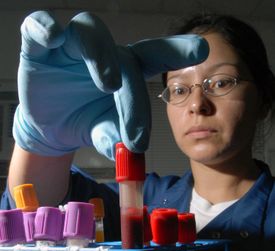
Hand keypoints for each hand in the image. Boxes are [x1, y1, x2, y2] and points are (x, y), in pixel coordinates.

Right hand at [13, 11, 208, 159]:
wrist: (51, 127)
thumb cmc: (85, 122)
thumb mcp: (104, 133)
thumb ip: (117, 137)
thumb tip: (129, 149)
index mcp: (124, 71)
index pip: (152, 56)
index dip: (175, 50)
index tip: (201, 50)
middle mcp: (103, 54)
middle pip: (125, 60)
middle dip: (133, 98)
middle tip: (135, 136)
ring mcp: (72, 47)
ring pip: (90, 34)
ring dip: (101, 55)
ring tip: (109, 83)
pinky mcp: (41, 47)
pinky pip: (40, 27)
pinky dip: (44, 29)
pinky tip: (52, 37)